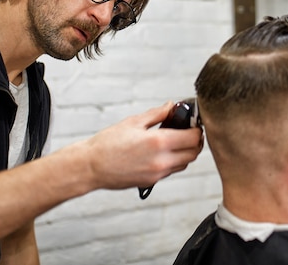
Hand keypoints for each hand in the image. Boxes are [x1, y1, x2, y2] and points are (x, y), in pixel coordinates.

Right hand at [84, 101, 203, 189]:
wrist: (91, 166)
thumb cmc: (107, 143)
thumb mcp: (133, 122)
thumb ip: (157, 114)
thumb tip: (172, 106)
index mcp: (158, 142)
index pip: (193, 138)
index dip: (196, 129)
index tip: (192, 123)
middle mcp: (161, 161)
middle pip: (193, 153)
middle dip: (194, 141)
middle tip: (186, 131)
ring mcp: (157, 174)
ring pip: (184, 163)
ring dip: (184, 152)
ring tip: (173, 140)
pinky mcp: (152, 181)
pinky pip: (171, 170)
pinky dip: (173, 160)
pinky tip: (160, 152)